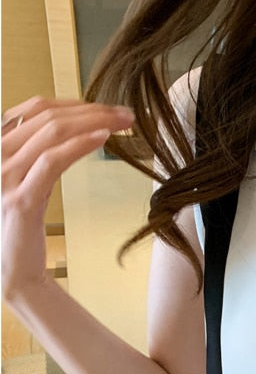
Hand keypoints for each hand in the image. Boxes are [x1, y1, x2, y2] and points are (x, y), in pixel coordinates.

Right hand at [1, 97, 133, 301]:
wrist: (13, 271)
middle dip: (91, 110)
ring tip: (122, 123)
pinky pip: (51, 161)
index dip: (74, 103)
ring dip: (93, 122)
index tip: (106, 109)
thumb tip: (75, 132)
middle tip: (125, 113)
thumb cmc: (23, 228)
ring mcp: (3, 176)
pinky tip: (103, 138)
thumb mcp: (30, 183)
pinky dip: (79, 145)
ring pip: (51, 132)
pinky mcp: (19, 199)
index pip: (35, 108)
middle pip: (47, 116)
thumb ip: (41, 157)